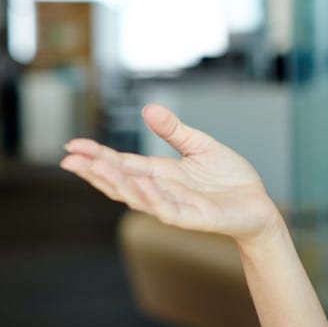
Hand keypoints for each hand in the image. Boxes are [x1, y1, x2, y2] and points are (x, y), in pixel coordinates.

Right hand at [60, 103, 281, 242]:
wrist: (258, 204)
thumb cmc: (229, 179)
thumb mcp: (200, 146)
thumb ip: (174, 131)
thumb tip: (149, 108)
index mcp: (160, 173)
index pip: (122, 164)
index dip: (97, 156)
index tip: (72, 146)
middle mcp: (161, 191)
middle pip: (121, 182)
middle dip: (95, 171)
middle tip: (69, 159)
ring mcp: (175, 206)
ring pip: (138, 198)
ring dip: (117, 183)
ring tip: (96, 167)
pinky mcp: (193, 218)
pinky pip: (168, 210)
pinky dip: (153, 198)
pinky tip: (142, 183)